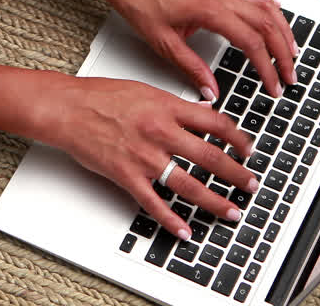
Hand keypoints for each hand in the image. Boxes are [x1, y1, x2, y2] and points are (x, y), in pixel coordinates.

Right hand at [41, 75, 261, 238]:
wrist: (68, 108)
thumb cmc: (100, 96)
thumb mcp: (145, 89)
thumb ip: (176, 104)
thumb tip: (203, 111)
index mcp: (167, 107)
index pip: (214, 122)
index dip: (237, 137)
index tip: (249, 148)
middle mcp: (160, 132)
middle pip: (209, 156)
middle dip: (236, 174)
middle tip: (252, 184)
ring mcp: (144, 157)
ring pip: (188, 184)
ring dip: (214, 201)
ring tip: (231, 211)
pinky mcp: (126, 176)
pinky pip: (153, 203)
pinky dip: (171, 220)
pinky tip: (184, 230)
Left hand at [108, 0, 299, 100]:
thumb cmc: (141, 4)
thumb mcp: (164, 44)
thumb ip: (192, 68)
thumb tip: (211, 90)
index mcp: (209, 9)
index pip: (251, 42)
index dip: (266, 67)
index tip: (273, 85)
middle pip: (266, 24)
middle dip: (283, 52)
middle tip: (289, 75)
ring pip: (265, 6)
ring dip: (282, 29)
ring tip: (292, 51)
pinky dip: (270, 7)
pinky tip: (276, 17)